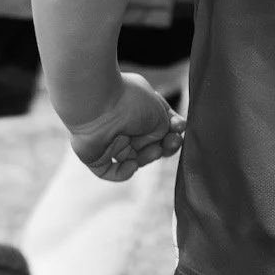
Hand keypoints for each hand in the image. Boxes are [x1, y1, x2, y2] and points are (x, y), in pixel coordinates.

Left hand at [65, 73, 184, 181]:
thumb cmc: (130, 102)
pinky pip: (111, 171)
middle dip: (163, 145)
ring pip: (133, 158)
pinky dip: (123, 172)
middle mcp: (122, 123)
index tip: (180, 127)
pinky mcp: (95, 156)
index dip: (171, 128)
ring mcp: (108, 140)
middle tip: (172, 142)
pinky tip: (132, 164)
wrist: (97, 105)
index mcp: (136, 107)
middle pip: (147, 143)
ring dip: (147, 158)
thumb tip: (163, 141)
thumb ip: (166, 129)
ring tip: (154, 150)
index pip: (156, 123)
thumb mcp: (159, 112)